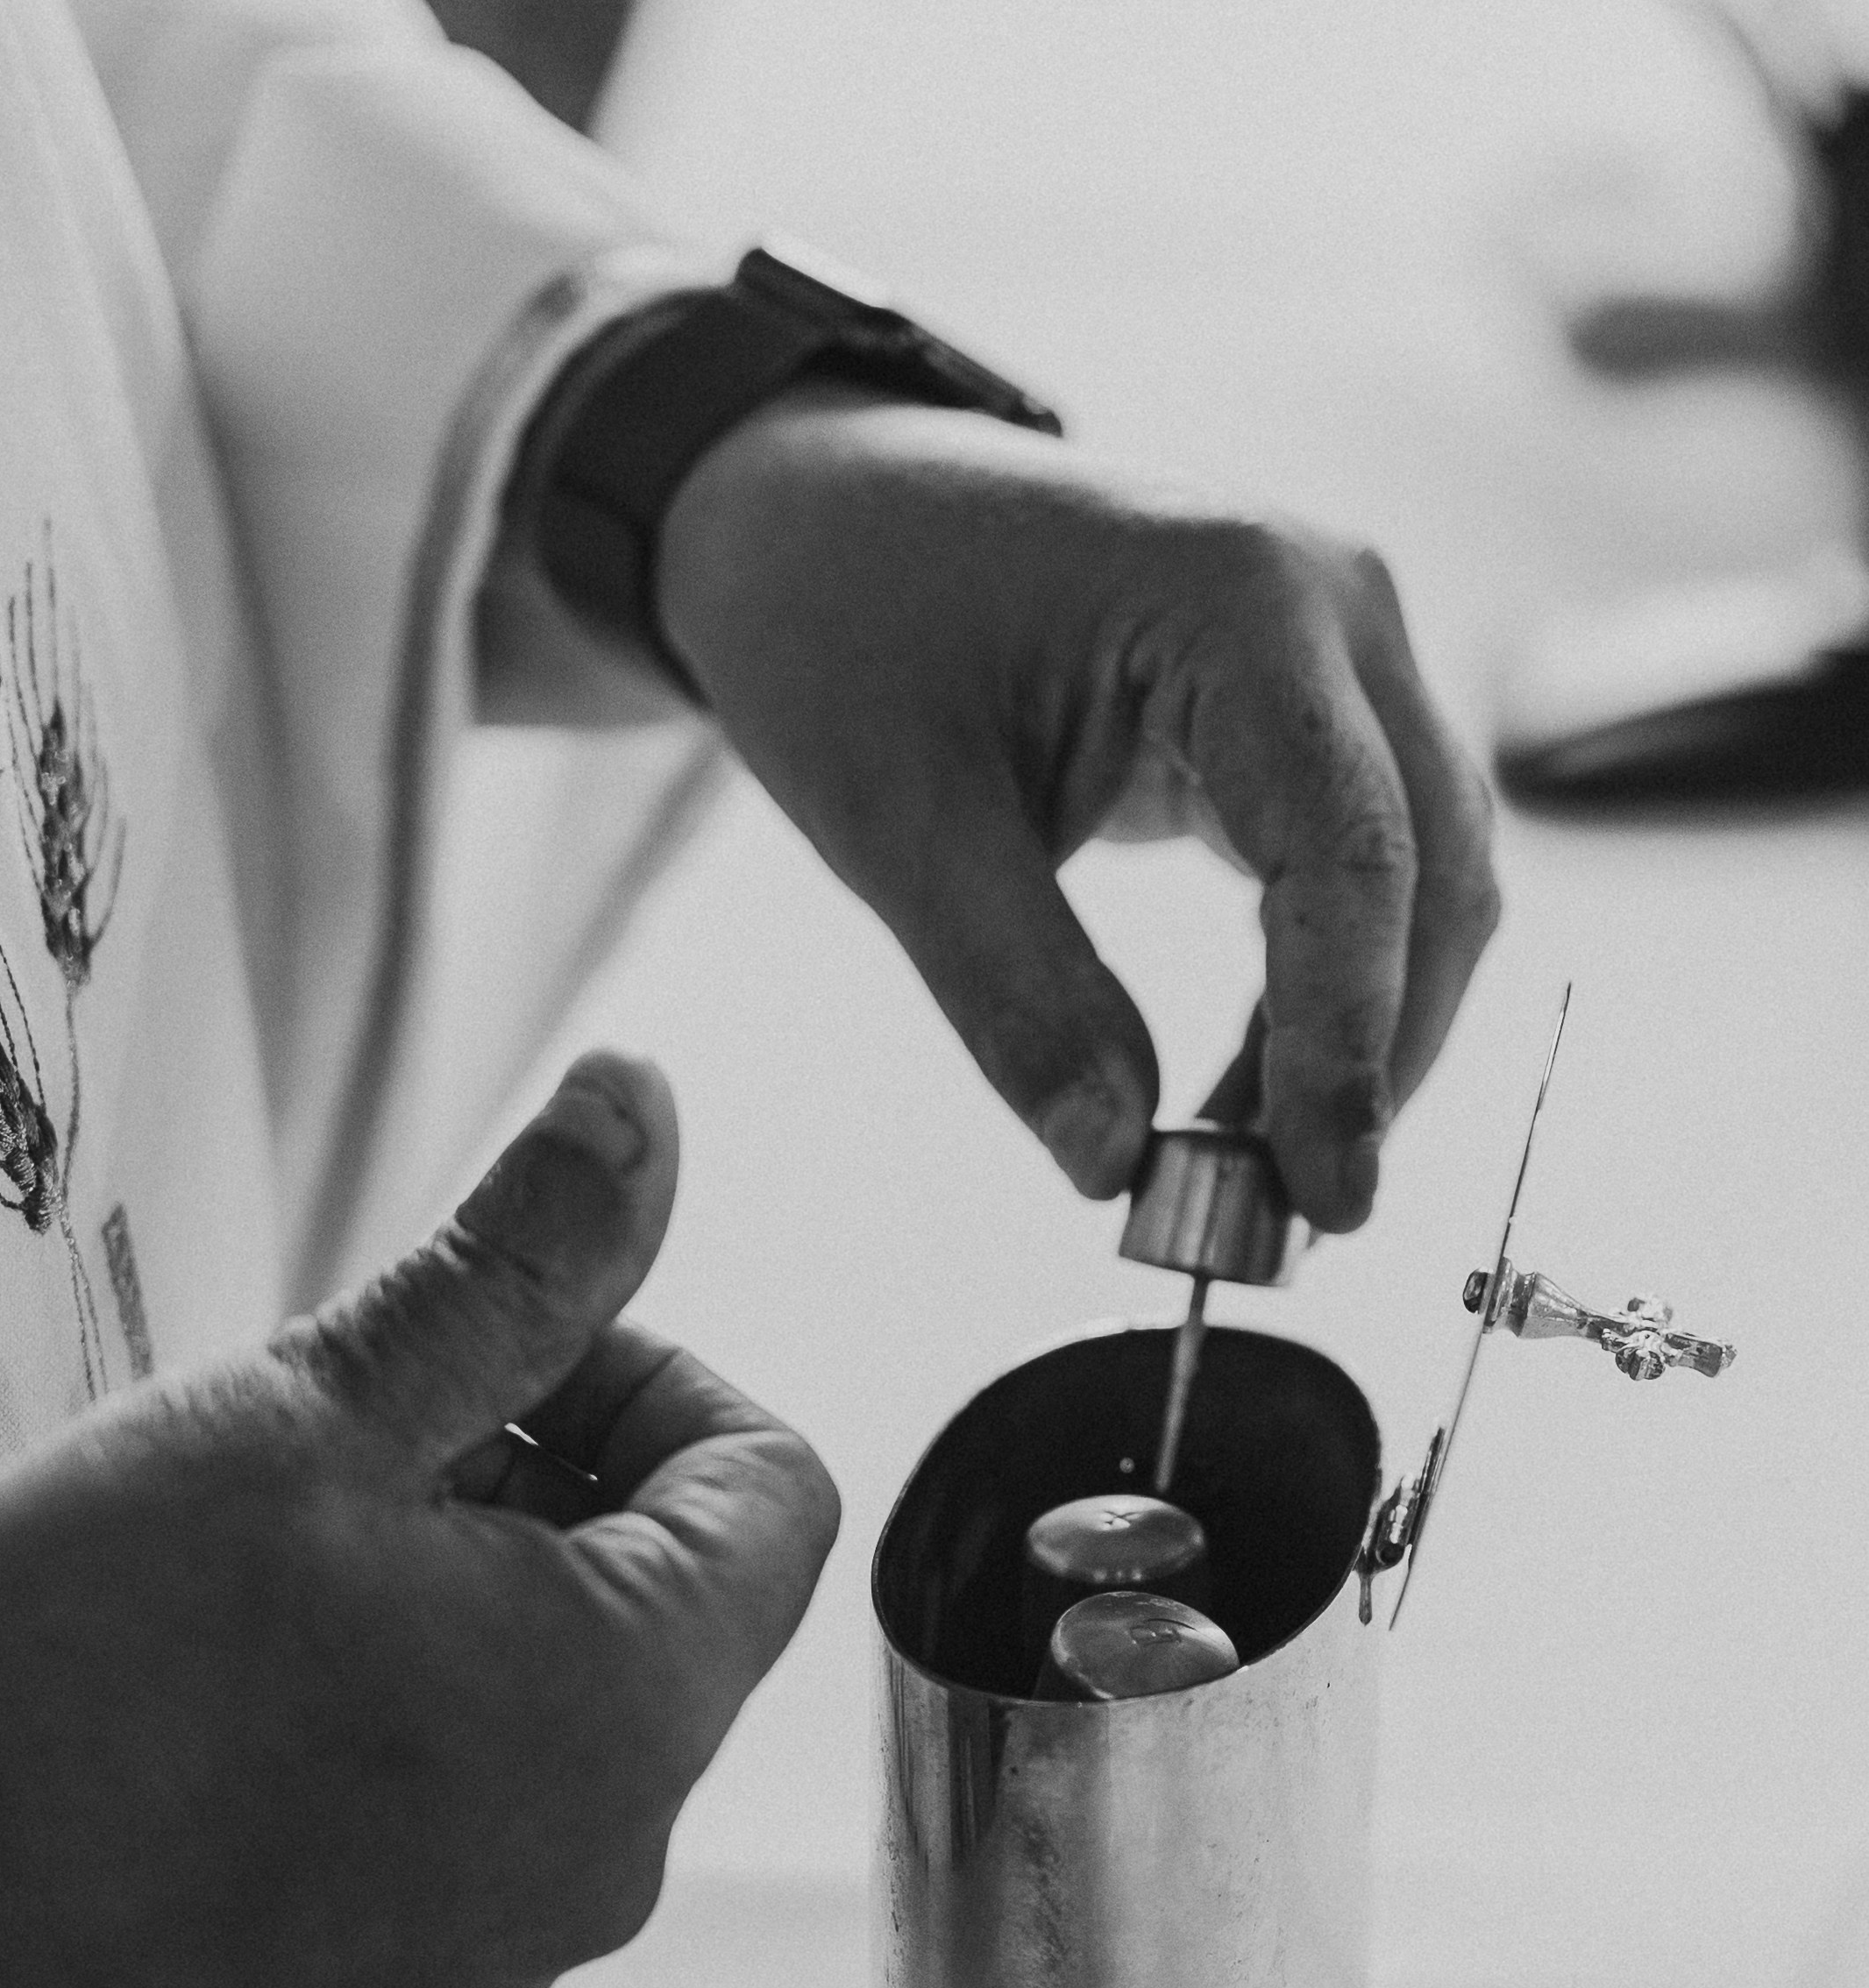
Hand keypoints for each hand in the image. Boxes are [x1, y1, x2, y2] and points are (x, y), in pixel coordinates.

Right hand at [0, 1056, 838, 1987]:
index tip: (499, 1366)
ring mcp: (500, 1967)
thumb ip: (517, 1266)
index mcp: (630, 1703)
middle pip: (666, 1614)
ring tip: (277, 1588)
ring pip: (561, 1735)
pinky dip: (402, 1762)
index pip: (775, 1493)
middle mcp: (605, 1864)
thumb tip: (644, 1110)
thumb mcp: (318, 1408)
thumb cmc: (84, 1643)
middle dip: (545, 1500)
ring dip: (469, 1626)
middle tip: (353, 1463)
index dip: (650, 1383)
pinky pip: (465, 1856)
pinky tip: (243, 1717)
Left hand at [656, 394, 1498, 1229]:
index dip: (1350, 1043)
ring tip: (1252, 1169)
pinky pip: (1368, 860)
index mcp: (1243, 598)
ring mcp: (1336, 642)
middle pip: (1428, 872)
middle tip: (1287, 1219)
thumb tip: (1116, 1166)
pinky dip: (1329, 983)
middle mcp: (1332, 602)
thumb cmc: (843, 623)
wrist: (817, 510)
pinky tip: (1249, 1088)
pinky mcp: (1309, 696)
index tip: (1324, 1194)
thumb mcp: (900, 827)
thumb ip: (1018, 999)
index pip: (1354, 853)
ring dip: (1362, 1032)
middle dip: (1374, 1056)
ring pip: (1422, 877)